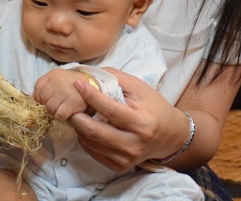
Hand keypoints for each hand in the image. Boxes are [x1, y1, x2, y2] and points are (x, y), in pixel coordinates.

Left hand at [33, 69, 88, 120]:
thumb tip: (32, 98)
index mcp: (53, 74)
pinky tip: (67, 111)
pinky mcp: (73, 104)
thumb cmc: (72, 84)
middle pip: (42, 99)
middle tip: (57, 103)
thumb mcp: (57, 79)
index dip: (40, 96)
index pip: (37, 88)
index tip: (47, 98)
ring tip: (62, 107)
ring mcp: (65, 92)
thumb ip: (43, 86)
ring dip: (55, 111)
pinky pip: (59, 115)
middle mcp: (58, 81)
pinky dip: (62, 116)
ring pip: (49, 108)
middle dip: (47, 104)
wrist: (94, 86)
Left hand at [69, 67, 184, 171]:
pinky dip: (85, 139)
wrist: (170, 136)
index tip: (78, 84)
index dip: (91, 96)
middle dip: (77, 117)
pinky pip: (93, 153)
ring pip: (91, 143)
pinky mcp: (120, 166)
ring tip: (76, 114)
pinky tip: (85, 127)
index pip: (110, 110)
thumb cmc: (155, 108)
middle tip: (70, 104)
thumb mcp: (141, 89)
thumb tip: (92, 74)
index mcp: (142, 124)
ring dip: (78, 128)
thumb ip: (117, 79)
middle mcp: (134, 144)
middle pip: (95, 132)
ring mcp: (126, 158)